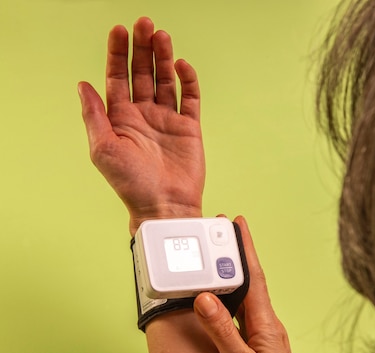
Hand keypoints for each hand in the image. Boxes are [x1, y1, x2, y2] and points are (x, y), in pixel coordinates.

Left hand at [78, 17, 203, 234]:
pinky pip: (190, 98)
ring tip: (161, 36)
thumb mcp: (103, 148)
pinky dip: (188, 80)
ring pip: (166, 80)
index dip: (117, 53)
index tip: (119, 30)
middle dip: (142, 47)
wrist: (164, 205)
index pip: (117, 76)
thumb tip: (82, 84)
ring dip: (163, 57)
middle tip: (144, 23)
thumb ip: (95, 115)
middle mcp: (144, 114)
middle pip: (142, 72)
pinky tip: (181, 66)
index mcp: (121, 118)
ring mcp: (168, 119)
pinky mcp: (189, 127)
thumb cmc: (131, 183)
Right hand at [194, 216, 316, 352]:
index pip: (253, 277)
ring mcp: (264, 333)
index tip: (238, 223)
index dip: (245, 248)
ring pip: (245, 296)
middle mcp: (267, 324)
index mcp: (266, 324)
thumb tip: (206, 299)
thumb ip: (223, 332)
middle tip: (221, 230)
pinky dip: (229, 299)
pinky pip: (242, 312)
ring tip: (215, 256)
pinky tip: (219, 297)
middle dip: (235, 254)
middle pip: (249, 281)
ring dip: (231, 275)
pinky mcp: (259, 343)